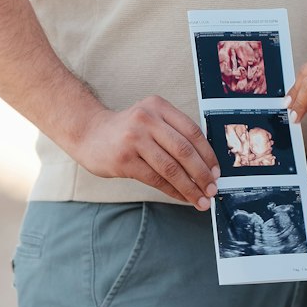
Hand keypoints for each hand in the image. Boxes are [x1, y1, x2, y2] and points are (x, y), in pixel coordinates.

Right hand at [71, 96, 219, 209]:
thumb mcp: (150, 118)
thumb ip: (174, 132)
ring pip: (171, 167)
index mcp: (158, 106)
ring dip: (190, 187)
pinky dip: (172, 191)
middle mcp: (147, 118)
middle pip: (184, 150)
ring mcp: (134, 139)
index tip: (217, 171)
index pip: (192, 131)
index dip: (208, 154)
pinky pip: (155, 179)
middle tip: (212, 189)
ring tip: (200, 200)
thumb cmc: (127, 130)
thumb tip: (206, 162)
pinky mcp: (124, 160)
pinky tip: (181, 197)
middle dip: (202, 173)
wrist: (89, 133)